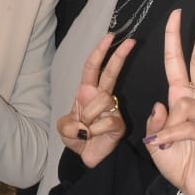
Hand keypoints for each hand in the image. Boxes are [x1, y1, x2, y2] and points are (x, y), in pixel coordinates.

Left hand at [57, 33, 134, 168]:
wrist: (87, 157)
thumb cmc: (77, 136)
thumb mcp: (64, 128)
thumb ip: (68, 124)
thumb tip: (84, 124)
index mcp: (86, 92)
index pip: (92, 68)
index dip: (100, 52)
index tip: (110, 37)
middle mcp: (101, 97)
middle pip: (111, 72)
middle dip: (119, 55)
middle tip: (130, 41)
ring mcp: (112, 109)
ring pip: (101, 100)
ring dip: (89, 117)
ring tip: (87, 129)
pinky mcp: (118, 123)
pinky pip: (106, 120)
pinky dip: (96, 130)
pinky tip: (95, 136)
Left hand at [143, 9, 194, 194]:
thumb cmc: (178, 163)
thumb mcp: (155, 141)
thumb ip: (155, 121)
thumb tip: (162, 102)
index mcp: (182, 100)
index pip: (178, 64)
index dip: (176, 40)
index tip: (176, 15)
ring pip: (184, 103)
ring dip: (168, 126)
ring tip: (166, 145)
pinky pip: (187, 125)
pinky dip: (172, 136)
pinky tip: (168, 146)